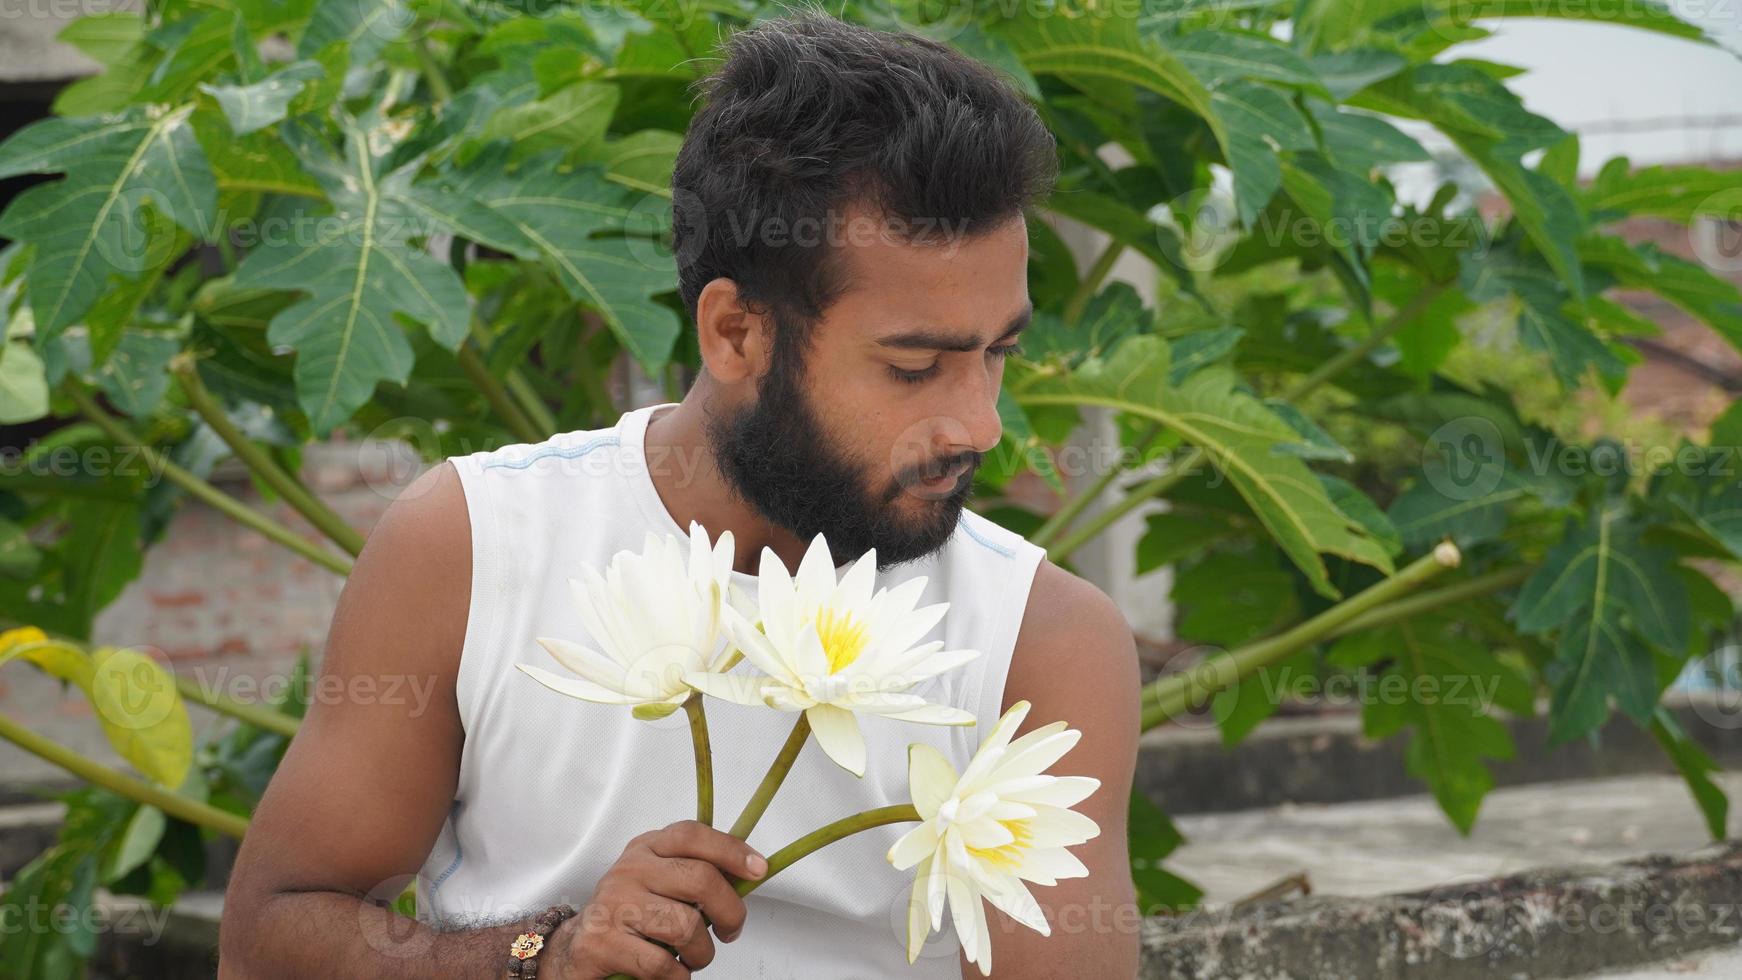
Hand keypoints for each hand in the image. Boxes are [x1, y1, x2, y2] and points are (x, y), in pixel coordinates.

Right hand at [540, 820, 766, 978]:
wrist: (575, 948)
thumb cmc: (629, 915)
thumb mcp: (658, 882)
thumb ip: (694, 874)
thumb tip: (748, 875)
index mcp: (647, 848)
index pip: (693, 835)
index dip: (731, 850)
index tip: (758, 869)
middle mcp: (630, 869)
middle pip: (700, 879)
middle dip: (730, 912)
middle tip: (730, 931)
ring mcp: (614, 904)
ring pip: (686, 927)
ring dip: (702, 953)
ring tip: (693, 958)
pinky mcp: (604, 942)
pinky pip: (662, 964)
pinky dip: (679, 977)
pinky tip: (673, 974)